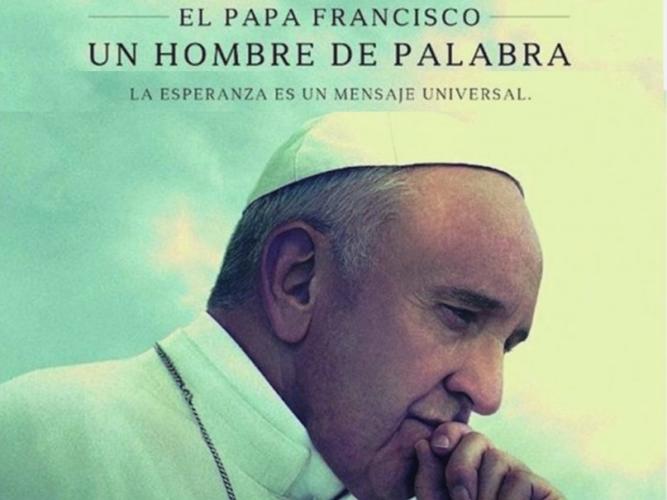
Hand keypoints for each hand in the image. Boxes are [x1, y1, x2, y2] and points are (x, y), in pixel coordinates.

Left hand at [414, 422, 563, 499]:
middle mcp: (496, 466)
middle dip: (461, 466)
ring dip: (485, 494)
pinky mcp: (545, 491)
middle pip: (476, 439)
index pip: (459, 433)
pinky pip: (520, 479)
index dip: (449, 432)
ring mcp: (521, 476)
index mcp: (469, 467)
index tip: (437, 446)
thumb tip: (423, 443)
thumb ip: (428, 480)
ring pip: (497, 458)